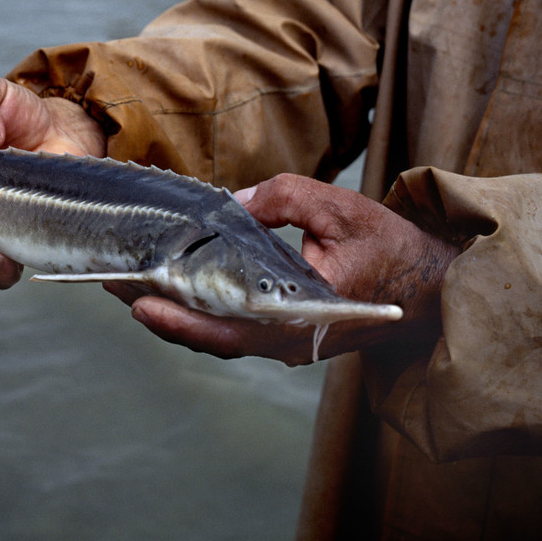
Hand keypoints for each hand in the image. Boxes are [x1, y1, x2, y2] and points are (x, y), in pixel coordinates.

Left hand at [106, 174, 460, 365]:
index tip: (136, 297)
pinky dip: (195, 311)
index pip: (225, 327)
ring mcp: (282, 342)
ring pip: (213, 335)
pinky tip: (168, 287)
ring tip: (126, 281)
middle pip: (205, 335)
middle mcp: (283, 340)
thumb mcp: (338, 207)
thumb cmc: (390, 247)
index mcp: (298, 318)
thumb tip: (231, 204)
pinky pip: (229, 329)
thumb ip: (281, 199)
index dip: (177, 316)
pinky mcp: (282, 333)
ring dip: (169, 311)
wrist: (432, 288)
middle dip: (155, 309)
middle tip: (110, 281)